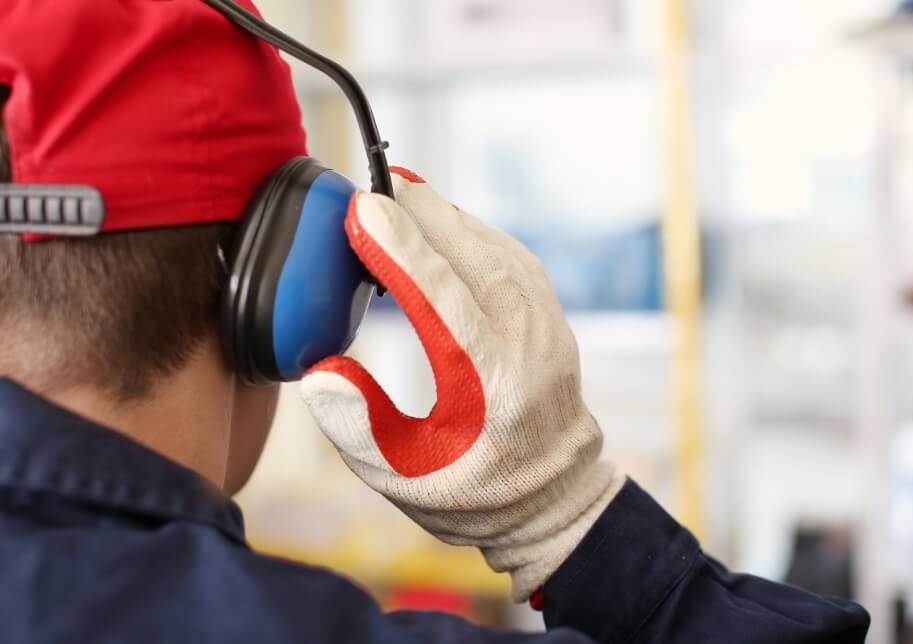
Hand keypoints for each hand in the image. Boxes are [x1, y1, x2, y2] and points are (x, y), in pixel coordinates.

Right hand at [300, 169, 624, 601]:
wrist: (553, 497)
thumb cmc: (473, 492)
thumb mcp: (403, 477)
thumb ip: (358, 426)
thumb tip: (320, 368)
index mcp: (492, 382)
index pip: (441, 297)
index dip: (399, 248)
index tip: (362, 208)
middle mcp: (528, 342)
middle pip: (470, 256)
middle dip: (418, 213)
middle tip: (371, 185)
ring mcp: (546, 324)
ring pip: (493, 247)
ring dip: (444, 216)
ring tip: (397, 196)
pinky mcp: (548, 314)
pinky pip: (509, 255)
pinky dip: (470, 231)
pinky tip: (440, 224)